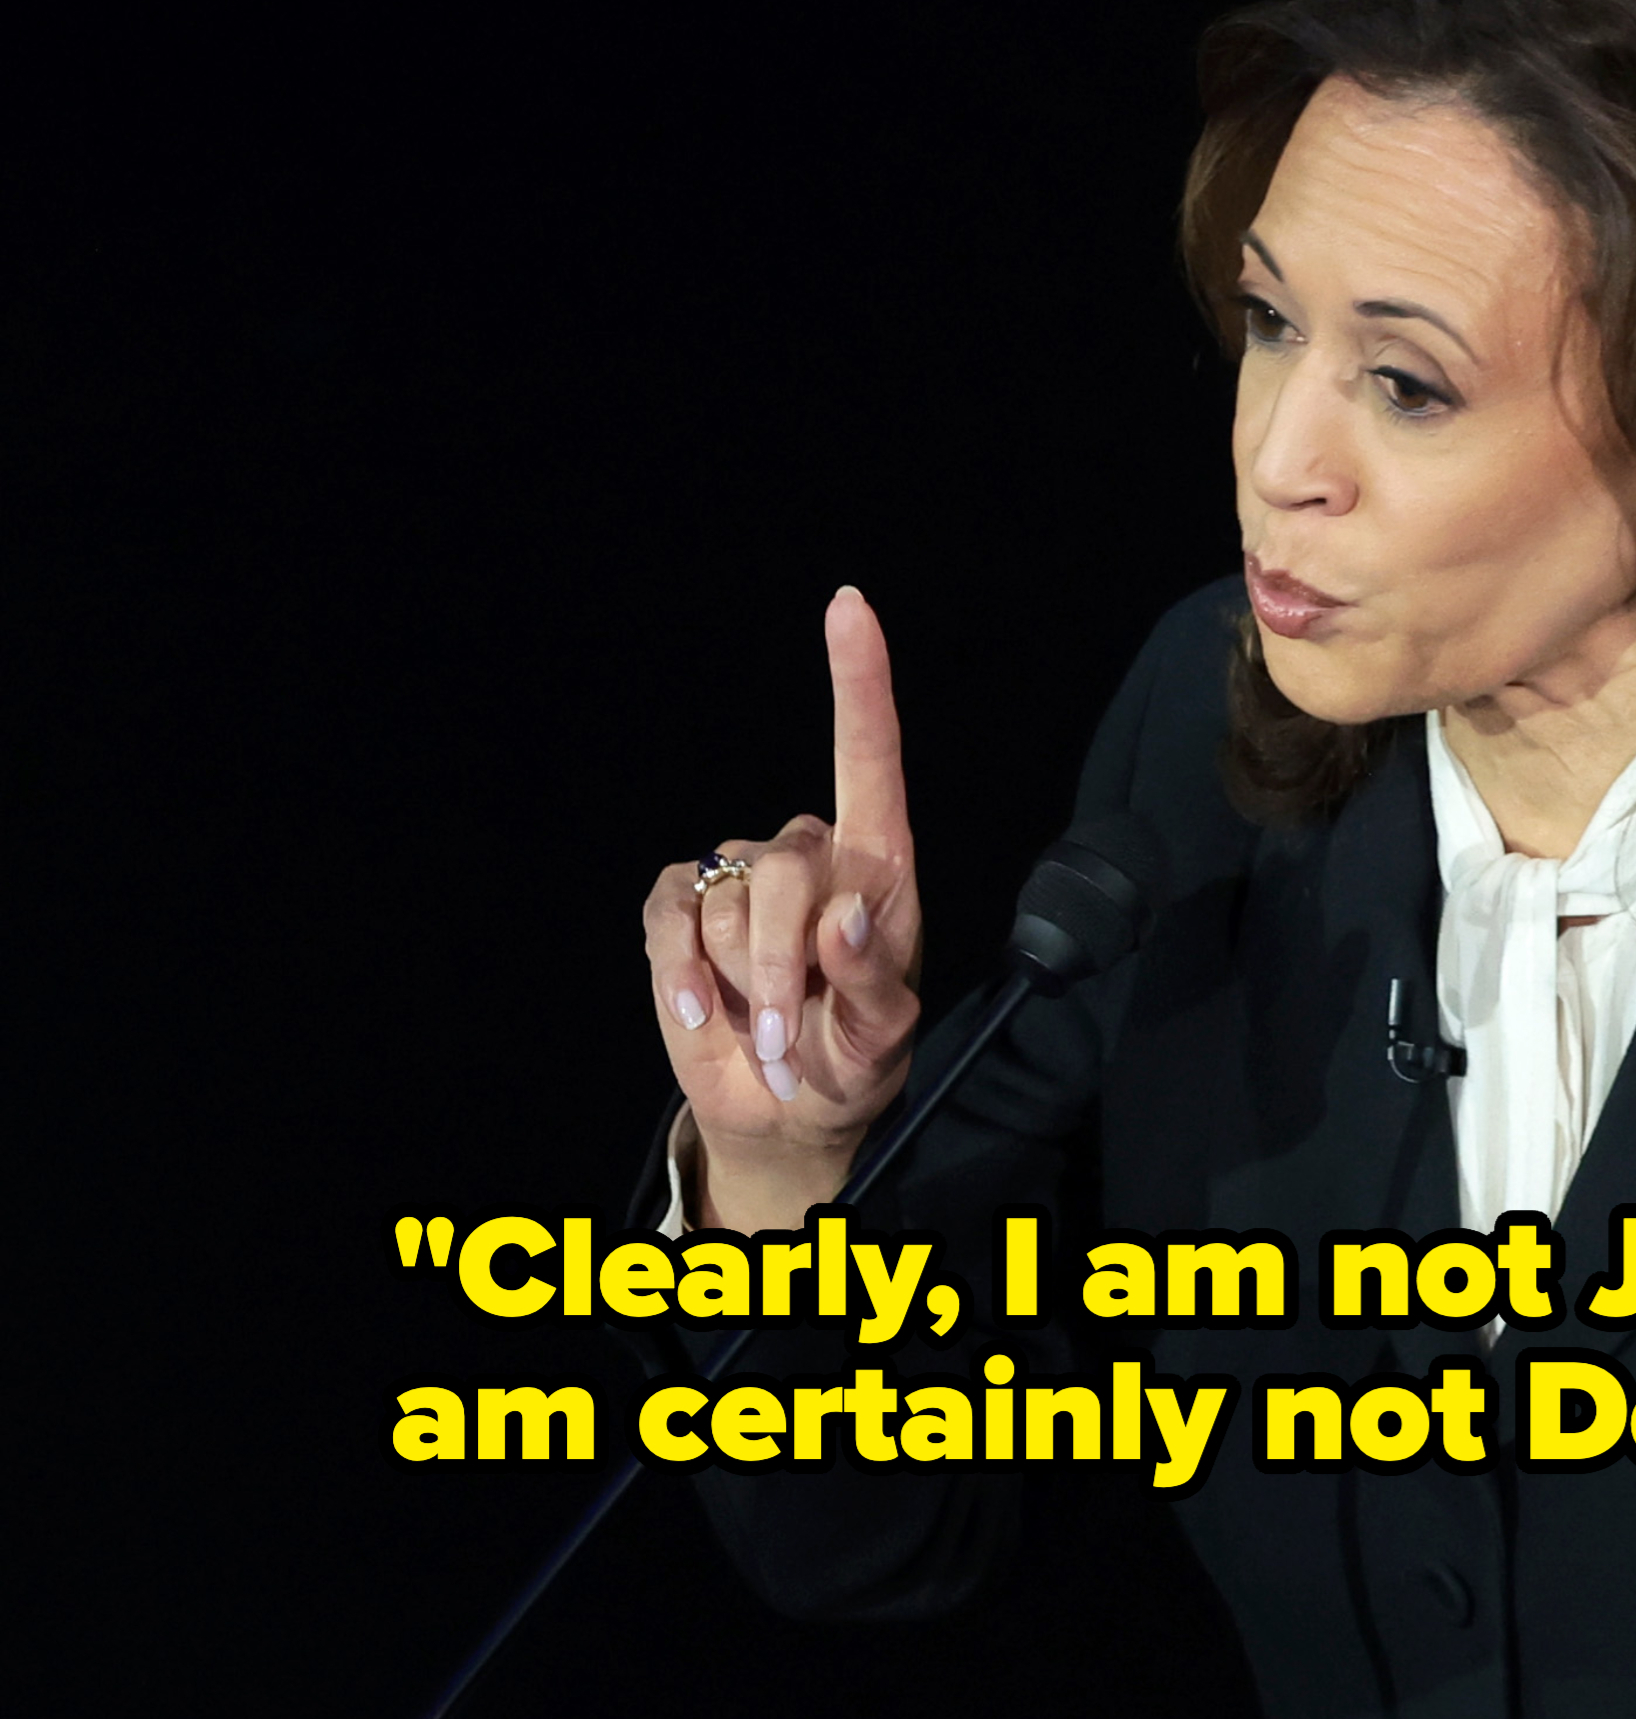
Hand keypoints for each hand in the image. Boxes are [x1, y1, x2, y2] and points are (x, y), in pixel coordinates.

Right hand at [641, 586, 919, 1229]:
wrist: (783, 1111)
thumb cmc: (852, 1061)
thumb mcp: (881, 1039)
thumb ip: (873, 982)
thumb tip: (847, 917)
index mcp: (878, 869)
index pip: (871, 760)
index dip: (860, 682)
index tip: (850, 607)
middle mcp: (811, 857)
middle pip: (784, 868)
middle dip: (780, 962)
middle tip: (792, 1033)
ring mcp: (740, 877)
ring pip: (724, 899)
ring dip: (740, 981)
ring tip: (766, 1029)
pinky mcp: (683, 907)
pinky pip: (671, 915)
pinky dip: (682, 973)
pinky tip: (705, 1013)